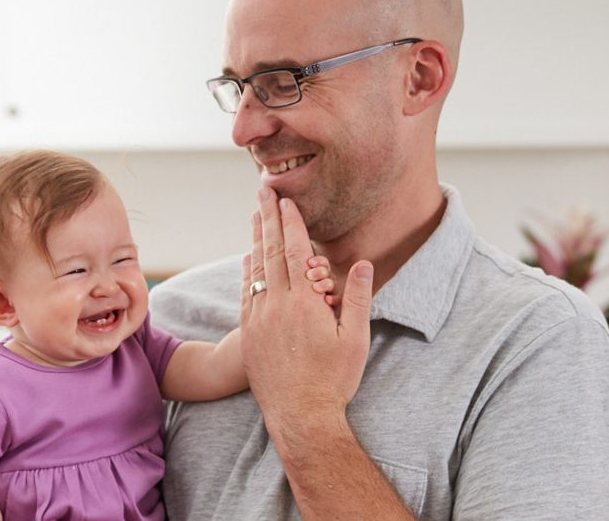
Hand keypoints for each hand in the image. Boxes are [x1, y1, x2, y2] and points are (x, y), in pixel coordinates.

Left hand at [240, 187, 374, 424]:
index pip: (295, 251)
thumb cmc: (333, 380)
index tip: (287, 200)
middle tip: (263, 191)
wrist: (299, 416)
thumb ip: (357, 297)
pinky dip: (248, 270)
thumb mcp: (355, 340)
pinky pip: (246, 292)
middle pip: (270, 252)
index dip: (290, 223)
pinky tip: (248, 258)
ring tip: (255, 215)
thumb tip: (362, 262)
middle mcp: (276, 306)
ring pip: (254, 269)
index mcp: (304, 303)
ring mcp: (258, 319)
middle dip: (267, 218)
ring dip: (255, 239)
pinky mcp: (249, 333)